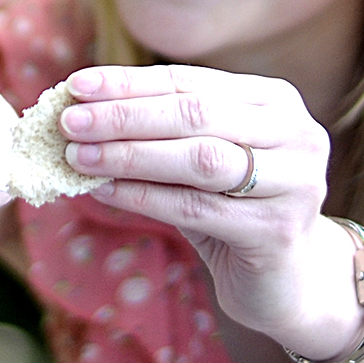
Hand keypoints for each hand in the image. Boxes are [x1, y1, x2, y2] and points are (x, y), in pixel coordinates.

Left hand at [58, 64, 361, 356]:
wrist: (287, 280)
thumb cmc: (233, 207)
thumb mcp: (201, 159)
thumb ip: (160, 131)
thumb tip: (81, 112)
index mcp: (274, 100)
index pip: (190, 82)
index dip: (130, 83)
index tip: (77, 86)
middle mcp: (294, 133)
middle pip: (195, 115)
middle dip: (125, 116)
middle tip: (69, 121)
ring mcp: (293, 182)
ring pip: (199, 160)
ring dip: (130, 155)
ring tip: (78, 156)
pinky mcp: (277, 230)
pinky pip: (197, 209)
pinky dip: (144, 197)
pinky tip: (104, 191)